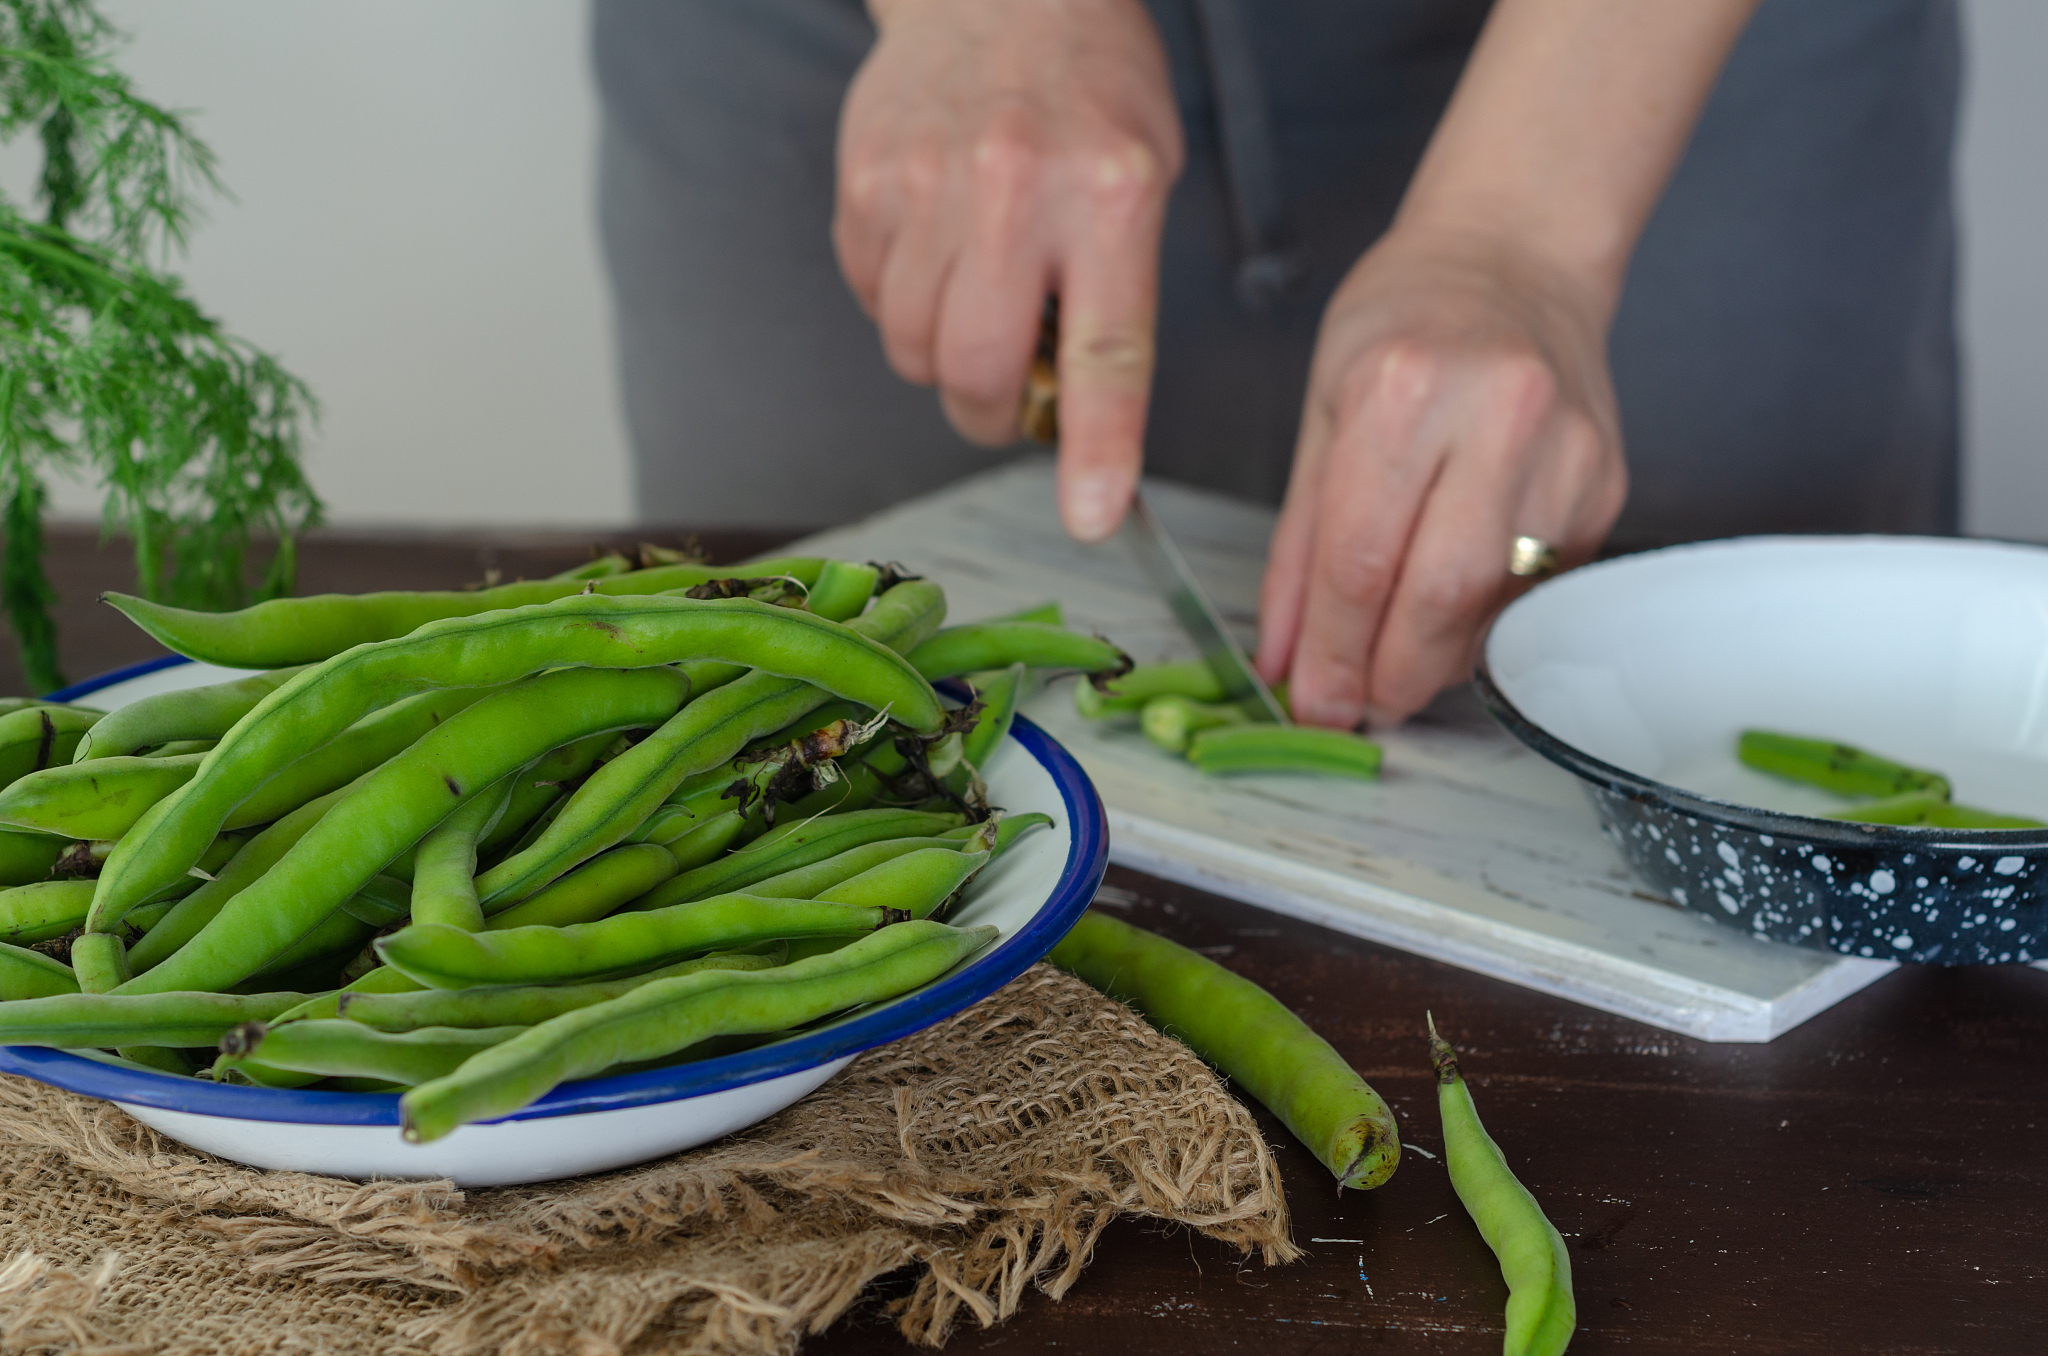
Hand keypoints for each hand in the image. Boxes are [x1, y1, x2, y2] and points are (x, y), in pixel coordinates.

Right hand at [836, 0, 1181, 540]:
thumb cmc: (1087, 93)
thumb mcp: (1144, 178)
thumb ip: (1112, 296)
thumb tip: (1065, 418)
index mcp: (1112, 194)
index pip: (1107, 351)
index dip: (1097, 448)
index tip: (1093, 519)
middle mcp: (1017, 190)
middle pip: (980, 368)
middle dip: (989, 412)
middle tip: (1006, 397)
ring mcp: (928, 185)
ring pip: (914, 349)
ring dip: (942, 355)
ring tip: (976, 293)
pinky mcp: (866, 184)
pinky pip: (872, 299)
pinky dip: (901, 301)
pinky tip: (935, 247)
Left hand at [1255, 227, 1627, 728]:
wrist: (1515, 255)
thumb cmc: (1408, 319)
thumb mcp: (1320, 409)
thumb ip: (1298, 545)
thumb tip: (1282, 653)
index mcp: (1403, 389)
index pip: (1359, 558)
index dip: (1331, 651)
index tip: (1311, 699)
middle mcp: (1495, 416)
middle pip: (1439, 594)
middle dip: (1387, 672)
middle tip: (1352, 701)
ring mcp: (1565, 452)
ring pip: (1497, 604)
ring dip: (1435, 659)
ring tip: (1392, 662)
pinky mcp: (1605, 483)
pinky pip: (1538, 586)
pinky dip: (1483, 623)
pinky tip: (1447, 617)